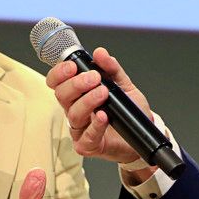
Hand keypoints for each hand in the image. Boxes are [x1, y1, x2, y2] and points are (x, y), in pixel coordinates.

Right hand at [45, 47, 153, 164]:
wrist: (141, 135)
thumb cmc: (127, 113)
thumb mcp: (123, 85)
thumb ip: (112, 69)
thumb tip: (100, 53)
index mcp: (78, 94)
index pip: (57, 82)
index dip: (59, 73)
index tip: (73, 66)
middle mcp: (75, 110)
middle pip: (61, 96)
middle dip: (76, 84)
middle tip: (94, 78)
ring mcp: (80, 129)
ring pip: (72, 114)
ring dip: (87, 101)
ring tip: (104, 93)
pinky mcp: (88, 145)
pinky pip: (86, 136)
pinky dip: (95, 125)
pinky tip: (103, 116)